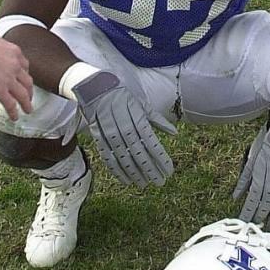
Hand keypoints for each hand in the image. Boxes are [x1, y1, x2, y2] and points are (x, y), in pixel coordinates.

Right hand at [0, 13, 32, 120]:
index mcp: (14, 51)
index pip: (25, 65)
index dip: (25, 73)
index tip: (24, 79)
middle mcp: (16, 65)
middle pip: (28, 80)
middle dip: (29, 89)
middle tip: (29, 96)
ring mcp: (10, 79)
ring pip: (23, 94)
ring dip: (26, 104)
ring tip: (27, 110)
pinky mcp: (0, 90)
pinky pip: (11, 104)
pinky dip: (14, 112)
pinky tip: (14, 117)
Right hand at [70, 69, 173, 187]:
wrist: (95, 85)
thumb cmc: (123, 95)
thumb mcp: (142, 103)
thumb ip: (157, 120)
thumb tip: (175, 133)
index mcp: (137, 115)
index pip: (151, 141)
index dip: (160, 158)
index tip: (169, 171)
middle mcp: (123, 124)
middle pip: (138, 151)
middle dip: (150, 168)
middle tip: (160, 182)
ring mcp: (108, 131)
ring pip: (123, 156)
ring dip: (134, 172)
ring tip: (144, 184)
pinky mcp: (97, 135)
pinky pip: (107, 156)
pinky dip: (117, 169)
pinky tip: (126, 180)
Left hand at [234, 121, 269, 230]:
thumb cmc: (269, 140)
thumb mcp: (252, 156)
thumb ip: (244, 178)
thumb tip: (235, 196)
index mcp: (260, 170)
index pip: (253, 197)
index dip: (249, 211)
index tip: (245, 222)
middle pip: (266, 202)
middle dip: (261, 217)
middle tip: (258, 230)